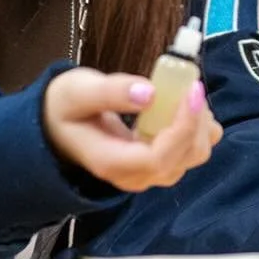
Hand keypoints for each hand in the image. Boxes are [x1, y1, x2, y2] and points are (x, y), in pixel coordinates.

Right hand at [43, 68, 222, 192]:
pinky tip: (185, 105)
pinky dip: (200, 126)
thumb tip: (149, 93)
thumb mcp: (77, 92)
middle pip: (185, 157)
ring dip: (201, 122)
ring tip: (185, 91)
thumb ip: (110, 92)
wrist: (58, 127)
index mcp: (111, 162)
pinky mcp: (162, 163)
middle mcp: (135, 176)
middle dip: (196, 118)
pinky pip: (193, 149)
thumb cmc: (65, 109)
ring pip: (194, 154)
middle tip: (189, 83)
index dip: (182, 126)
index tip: (191, 90)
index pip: (158, 158)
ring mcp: (151, 173)